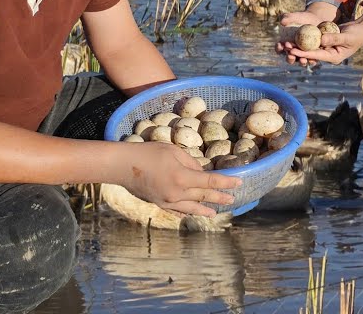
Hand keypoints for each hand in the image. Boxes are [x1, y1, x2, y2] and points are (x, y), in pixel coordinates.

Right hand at [116, 142, 240, 216]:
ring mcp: (168, 201)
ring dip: (205, 209)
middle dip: (219, 196)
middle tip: (233, 198)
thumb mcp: (173, 150)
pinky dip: (187, 211)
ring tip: (215, 212)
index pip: (210, 181)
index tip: (239, 182)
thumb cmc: (148, 153)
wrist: (123, 166)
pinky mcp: (159, 204)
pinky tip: (192, 213)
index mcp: (182, 177)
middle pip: (203, 195)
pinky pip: (178, 210)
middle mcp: (177, 193)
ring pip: (192, 207)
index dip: (226, 182)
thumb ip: (190, 162)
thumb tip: (201, 172)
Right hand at [275, 4, 337, 57]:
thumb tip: (282, 22)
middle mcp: (293, 51)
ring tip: (303, 60)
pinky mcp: (313, 55)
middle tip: (291, 55)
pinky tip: (313, 60)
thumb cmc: (302, 18)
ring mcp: (303, 55)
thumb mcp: (295, 16)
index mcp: (285, 44)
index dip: (278, 48)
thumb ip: (287, 18)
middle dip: (289, 58)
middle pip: (290, 57)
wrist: (316, 20)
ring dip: (301, 62)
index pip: (280, 48)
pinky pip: (312, 60)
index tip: (280, 45)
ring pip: (301, 61)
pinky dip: (312, 61)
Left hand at [281, 13, 362, 65]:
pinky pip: (313, 40)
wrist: (360, 30)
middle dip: (298, 51)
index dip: (304, 53)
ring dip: (299, 45)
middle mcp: (328, 55)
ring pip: (310, 47)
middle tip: (286, 47)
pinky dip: (305, 38)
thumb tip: (321, 39)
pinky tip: (294, 35)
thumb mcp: (346, 36)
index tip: (293, 51)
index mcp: (334, 57)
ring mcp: (326, 48)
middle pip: (311, 53)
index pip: (317, 55)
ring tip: (286, 43)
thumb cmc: (356, 34)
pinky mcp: (325, 42)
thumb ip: (334, 38)